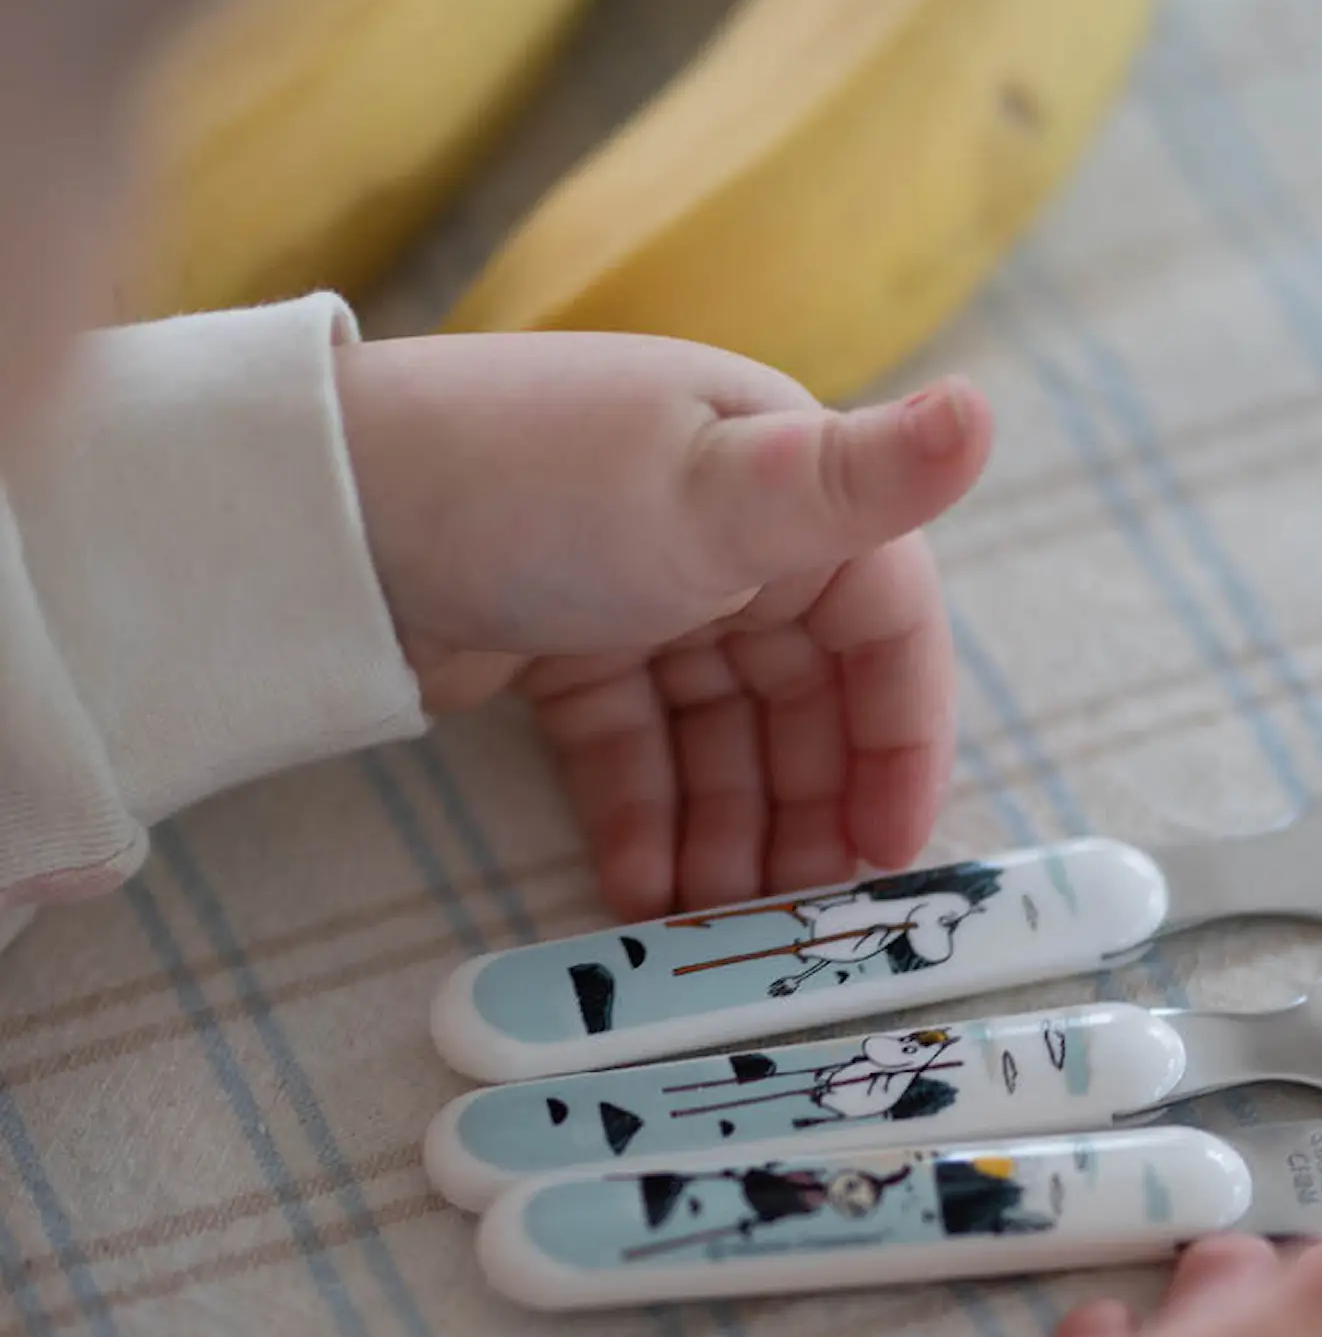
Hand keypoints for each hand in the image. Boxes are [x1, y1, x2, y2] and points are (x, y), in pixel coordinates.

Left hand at [335, 333, 992, 919]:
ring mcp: (644, 595)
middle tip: (798, 916)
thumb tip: (987, 409)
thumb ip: (859, 481)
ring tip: (714, 927)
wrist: (318, 510)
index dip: (901, 743)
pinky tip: (639, 892)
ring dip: (728, 833)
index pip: (888, 630)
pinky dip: (646, 818)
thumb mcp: (719, 488)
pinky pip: (635, 751)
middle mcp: (729, 537)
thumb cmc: (538, 488)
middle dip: (805, 810)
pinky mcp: (567, 651)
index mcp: (785, 484)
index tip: (891, 850)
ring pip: (721, 740)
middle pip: (805, 701)